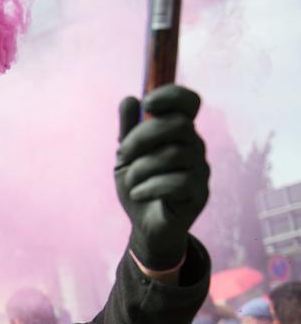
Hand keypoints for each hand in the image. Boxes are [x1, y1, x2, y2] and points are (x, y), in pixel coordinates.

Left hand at [114, 85, 209, 270]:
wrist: (146, 227)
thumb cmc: (140, 187)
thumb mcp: (127, 158)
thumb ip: (128, 131)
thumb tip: (130, 99)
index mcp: (179, 134)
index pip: (189, 102)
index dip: (172, 95)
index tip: (147, 104)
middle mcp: (195, 147)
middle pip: (178, 125)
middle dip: (143, 136)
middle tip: (123, 154)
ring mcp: (201, 170)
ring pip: (174, 155)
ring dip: (142, 168)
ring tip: (131, 182)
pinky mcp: (199, 195)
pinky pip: (178, 182)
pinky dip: (150, 187)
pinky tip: (138, 194)